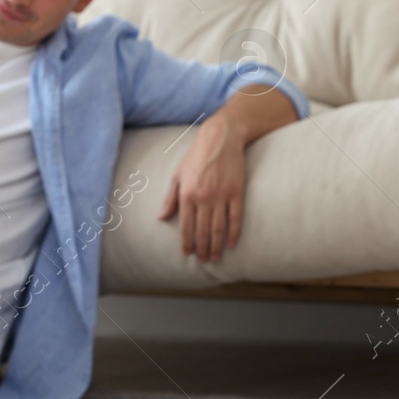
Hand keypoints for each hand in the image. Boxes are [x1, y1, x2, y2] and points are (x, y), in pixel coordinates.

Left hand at [158, 117, 246, 261]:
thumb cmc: (196, 157)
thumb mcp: (178, 175)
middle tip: (203, 260)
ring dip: (216, 245)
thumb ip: (170, 198)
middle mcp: (203, 197)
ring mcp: (221, 196)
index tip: (188, 253)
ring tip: (215, 257)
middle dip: (202, 248)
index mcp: (187, 194)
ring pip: (218, 227)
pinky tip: (231, 244)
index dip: (187, 242)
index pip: (186, 226)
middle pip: (203, 230)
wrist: (220, 139)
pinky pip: (236, 217)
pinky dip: (234, 232)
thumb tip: (161, 217)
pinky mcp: (236, 192)